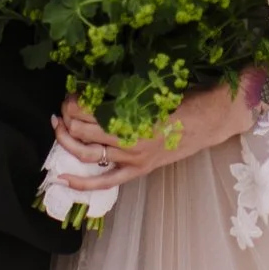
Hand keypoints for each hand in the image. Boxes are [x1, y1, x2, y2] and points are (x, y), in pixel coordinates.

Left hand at [52, 85, 254, 193]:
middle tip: (63, 108)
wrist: (210, 121)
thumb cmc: (185, 99)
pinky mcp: (138, 170)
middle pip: (82, 130)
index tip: (71, 93)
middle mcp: (128, 138)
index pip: (88, 110)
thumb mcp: (153, 88)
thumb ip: (126, 91)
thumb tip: (97, 86)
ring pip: (86, 154)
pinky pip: (105, 181)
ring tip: (58, 129)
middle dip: (67, 118)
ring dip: (66, 141)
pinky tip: (62, 179)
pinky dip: (82, 183)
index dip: (74, 102)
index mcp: (132, 114)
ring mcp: (132, 157)